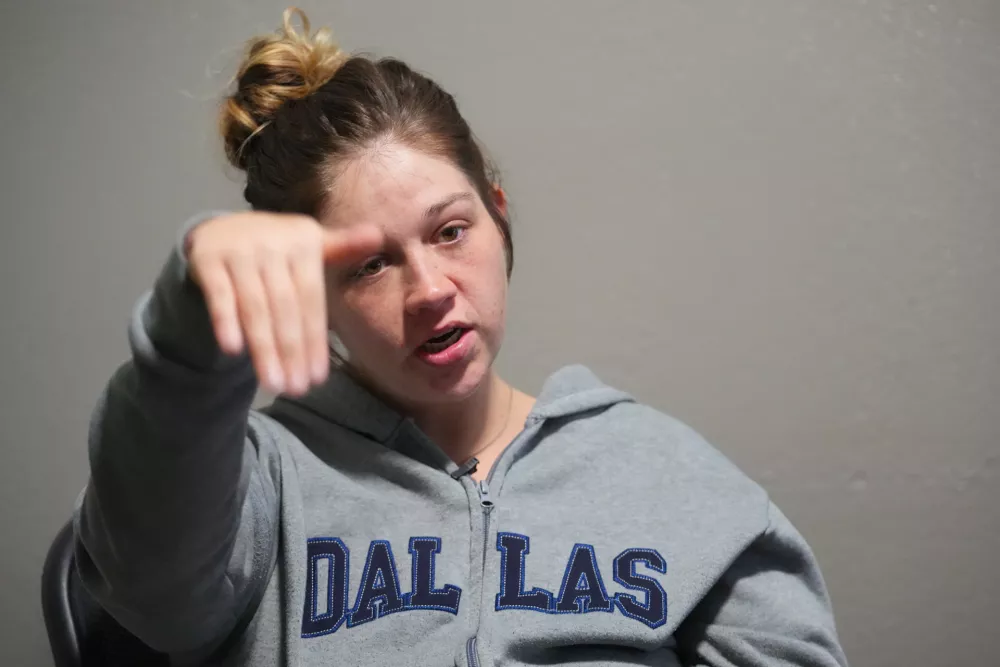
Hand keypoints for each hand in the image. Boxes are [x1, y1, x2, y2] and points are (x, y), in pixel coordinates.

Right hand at [186, 211, 380, 395]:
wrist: (224, 228)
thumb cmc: (279, 249)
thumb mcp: (310, 247)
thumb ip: (342, 249)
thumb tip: (378, 236)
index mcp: (304, 242)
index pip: (311, 299)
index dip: (315, 340)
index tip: (318, 378)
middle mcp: (272, 243)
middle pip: (284, 306)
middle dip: (291, 351)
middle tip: (296, 389)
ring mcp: (238, 250)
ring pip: (254, 306)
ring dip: (263, 347)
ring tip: (273, 384)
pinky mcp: (208, 258)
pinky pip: (219, 295)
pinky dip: (225, 321)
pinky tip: (233, 350)